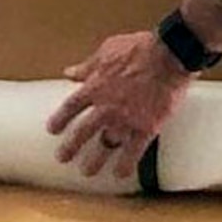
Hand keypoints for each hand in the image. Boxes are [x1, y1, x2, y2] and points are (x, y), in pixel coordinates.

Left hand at [45, 30, 192, 178]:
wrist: (168, 55)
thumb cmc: (139, 48)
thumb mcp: (107, 50)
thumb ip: (88, 65)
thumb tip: (69, 72)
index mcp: (95, 86)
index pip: (71, 107)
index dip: (60, 119)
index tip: (53, 130)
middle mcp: (106, 107)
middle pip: (83, 132)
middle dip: (71, 147)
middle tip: (62, 158)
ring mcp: (126, 119)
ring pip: (106, 145)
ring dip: (95, 160)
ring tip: (88, 171)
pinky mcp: (146, 127)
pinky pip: (134, 151)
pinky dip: (126, 164)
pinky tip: (120, 173)